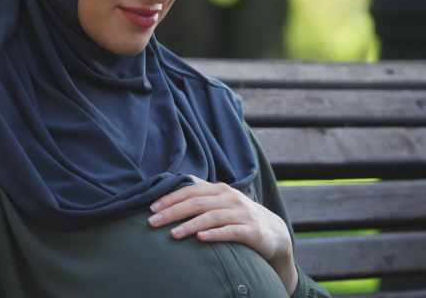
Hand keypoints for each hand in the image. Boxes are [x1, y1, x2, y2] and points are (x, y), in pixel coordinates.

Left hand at [148, 176, 297, 294]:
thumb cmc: (239, 216)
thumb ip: (201, 194)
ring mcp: (242, 214)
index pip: (190, 190)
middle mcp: (230, 198)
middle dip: (173, 211)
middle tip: (153, 222)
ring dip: (190, 225)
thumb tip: (172, 186)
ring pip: (212, 217)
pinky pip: (232, 232)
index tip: (151, 207)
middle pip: (197, 202)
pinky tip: (200, 239)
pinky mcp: (253, 231)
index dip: (170, 198)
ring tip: (173, 234)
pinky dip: (215, 235)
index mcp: (220, 189)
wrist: (274, 233)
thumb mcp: (221, 202)